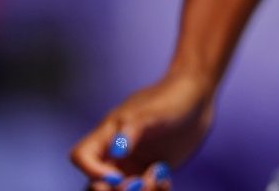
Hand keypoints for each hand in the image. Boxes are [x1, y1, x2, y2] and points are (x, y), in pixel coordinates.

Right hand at [69, 72, 209, 188]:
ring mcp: (133, 164)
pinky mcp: (150, 171)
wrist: (198, 97)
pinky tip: (165, 179)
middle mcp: (116, 153)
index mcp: (109, 135)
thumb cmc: (172, 98)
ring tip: (158, 176)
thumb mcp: (152, 113)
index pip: (80, 156)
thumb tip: (116, 150)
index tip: (118, 175)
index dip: (92, 171)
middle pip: (96, 183)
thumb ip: (132, 130)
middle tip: (139, 182)